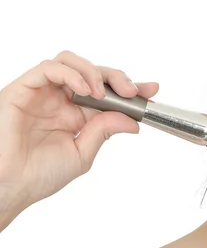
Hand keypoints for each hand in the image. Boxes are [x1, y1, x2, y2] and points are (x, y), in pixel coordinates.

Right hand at [0, 51, 158, 206]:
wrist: (9, 186)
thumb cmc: (38, 175)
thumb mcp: (82, 154)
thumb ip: (104, 131)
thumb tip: (132, 120)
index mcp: (76, 114)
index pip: (106, 91)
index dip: (128, 87)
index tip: (152, 90)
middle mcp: (60, 100)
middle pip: (92, 72)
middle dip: (117, 77)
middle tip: (132, 90)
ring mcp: (42, 93)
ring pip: (70, 62)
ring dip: (94, 71)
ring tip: (103, 93)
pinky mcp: (22, 89)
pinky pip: (48, 68)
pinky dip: (71, 73)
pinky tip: (86, 91)